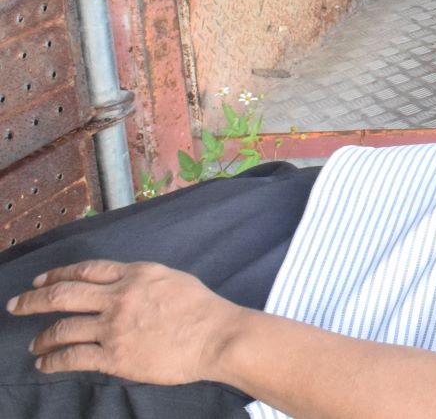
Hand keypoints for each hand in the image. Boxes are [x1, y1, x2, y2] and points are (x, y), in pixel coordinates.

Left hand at [6, 259, 242, 384]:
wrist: (216, 336)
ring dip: (42, 337)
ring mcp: (114, 327)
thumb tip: (124, 287)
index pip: (86, 270)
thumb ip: (143, 281)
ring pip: (62, 328)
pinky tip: (46, 364)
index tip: (41, 280)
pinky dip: (53, 361)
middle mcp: (119, 297)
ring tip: (34, 345)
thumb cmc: (203, 309)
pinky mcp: (114, 356)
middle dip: (33, 300)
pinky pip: (72, 357)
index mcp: (135, 274)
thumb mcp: (171, 279)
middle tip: (16, 305)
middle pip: (63, 294)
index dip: (58, 274)